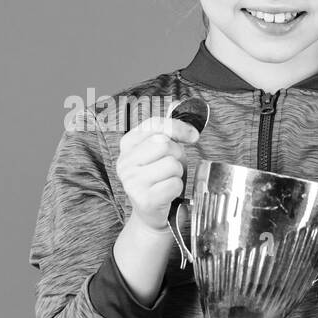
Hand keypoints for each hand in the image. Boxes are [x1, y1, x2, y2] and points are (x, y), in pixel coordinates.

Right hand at [117, 115, 200, 234]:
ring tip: (168, 181)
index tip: (193, 136)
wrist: (153, 214)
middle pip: (165, 144)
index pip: (155, 125)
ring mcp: (132, 181)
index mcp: (127, 144)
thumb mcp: (163, 150)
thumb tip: (177, 103)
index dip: (178, 128)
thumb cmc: (160, 179)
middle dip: (178, 155)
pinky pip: (174, 184)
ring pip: (172, 164)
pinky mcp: (144, 199)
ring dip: (178, 174)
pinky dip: (178, 189)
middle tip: (173, 168)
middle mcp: (124, 162)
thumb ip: (168, 128)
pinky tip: (168, 193)